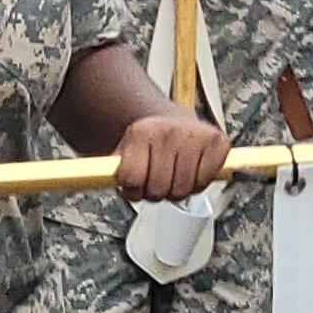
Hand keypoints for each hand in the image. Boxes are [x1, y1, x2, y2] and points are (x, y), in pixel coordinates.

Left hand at [114, 106, 230, 202]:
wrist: (171, 120)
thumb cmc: (148, 143)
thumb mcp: (124, 151)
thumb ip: (111, 170)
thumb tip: (95, 178)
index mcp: (142, 132)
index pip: (132, 180)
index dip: (132, 190)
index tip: (135, 183)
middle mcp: (169, 131)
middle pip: (157, 190)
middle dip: (154, 192)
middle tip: (157, 178)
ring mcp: (195, 135)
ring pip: (181, 191)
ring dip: (176, 190)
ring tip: (173, 175)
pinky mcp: (217, 142)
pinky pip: (203, 183)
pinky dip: (197, 184)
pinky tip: (191, 171)